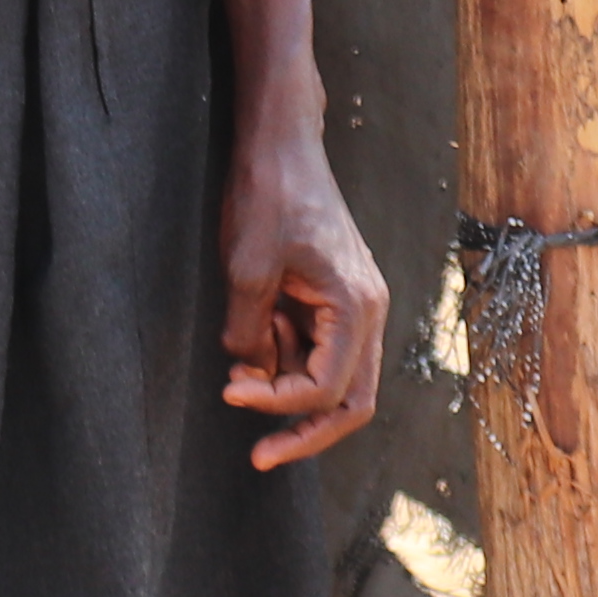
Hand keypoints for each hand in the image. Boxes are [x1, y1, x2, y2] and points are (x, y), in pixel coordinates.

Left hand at [218, 123, 386, 469]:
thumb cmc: (268, 193)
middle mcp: (367, 312)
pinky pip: (318, 348)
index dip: (277, 404)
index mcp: (356, 306)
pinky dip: (286, 360)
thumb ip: (248, 332)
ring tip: (239, 381)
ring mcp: (355, 304)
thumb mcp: (246, 267)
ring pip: (334, 379)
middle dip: (304, 432)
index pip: (327, 390)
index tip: (230, 392)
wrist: (280, 140)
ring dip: (288, 391)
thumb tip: (247, 370)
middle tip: (260, 456)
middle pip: (350, 402)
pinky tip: (251, 348)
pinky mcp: (336, 296)